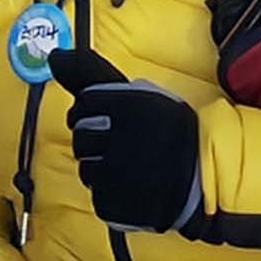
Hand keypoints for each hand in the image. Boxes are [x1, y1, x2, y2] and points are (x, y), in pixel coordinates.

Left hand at [56, 74, 204, 231]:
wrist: (206, 178)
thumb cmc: (169, 132)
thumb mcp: (140, 95)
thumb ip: (93, 75)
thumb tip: (54, 57)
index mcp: (130, 106)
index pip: (85, 102)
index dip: (95, 111)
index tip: (113, 119)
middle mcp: (123, 138)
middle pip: (80, 136)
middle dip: (96, 140)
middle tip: (123, 145)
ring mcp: (119, 175)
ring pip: (85, 168)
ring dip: (102, 169)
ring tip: (130, 168)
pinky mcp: (117, 203)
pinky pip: (98, 197)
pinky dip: (111, 195)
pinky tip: (132, 188)